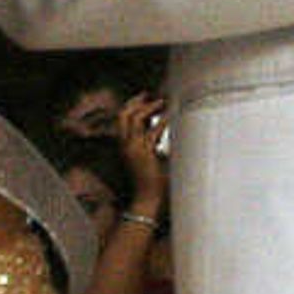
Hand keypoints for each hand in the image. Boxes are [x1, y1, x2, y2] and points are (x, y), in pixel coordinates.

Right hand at [110, 91, 169, 225]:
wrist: (147, 199)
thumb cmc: (152, 180)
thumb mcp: (150, 156)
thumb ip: (152, 142)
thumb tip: (161, 127)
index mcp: (125, 145)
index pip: (123, 119)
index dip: (133, 105)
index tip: (146, 97)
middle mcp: (125, 145)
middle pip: (123, 115)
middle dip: (136, 102)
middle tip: (150, 94)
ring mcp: (132, 149)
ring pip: (134, 120)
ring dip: (149, 108)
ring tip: (163, 102)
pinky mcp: (143, 154)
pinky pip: (151, 132)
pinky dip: (161, 122)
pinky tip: (170, 116)